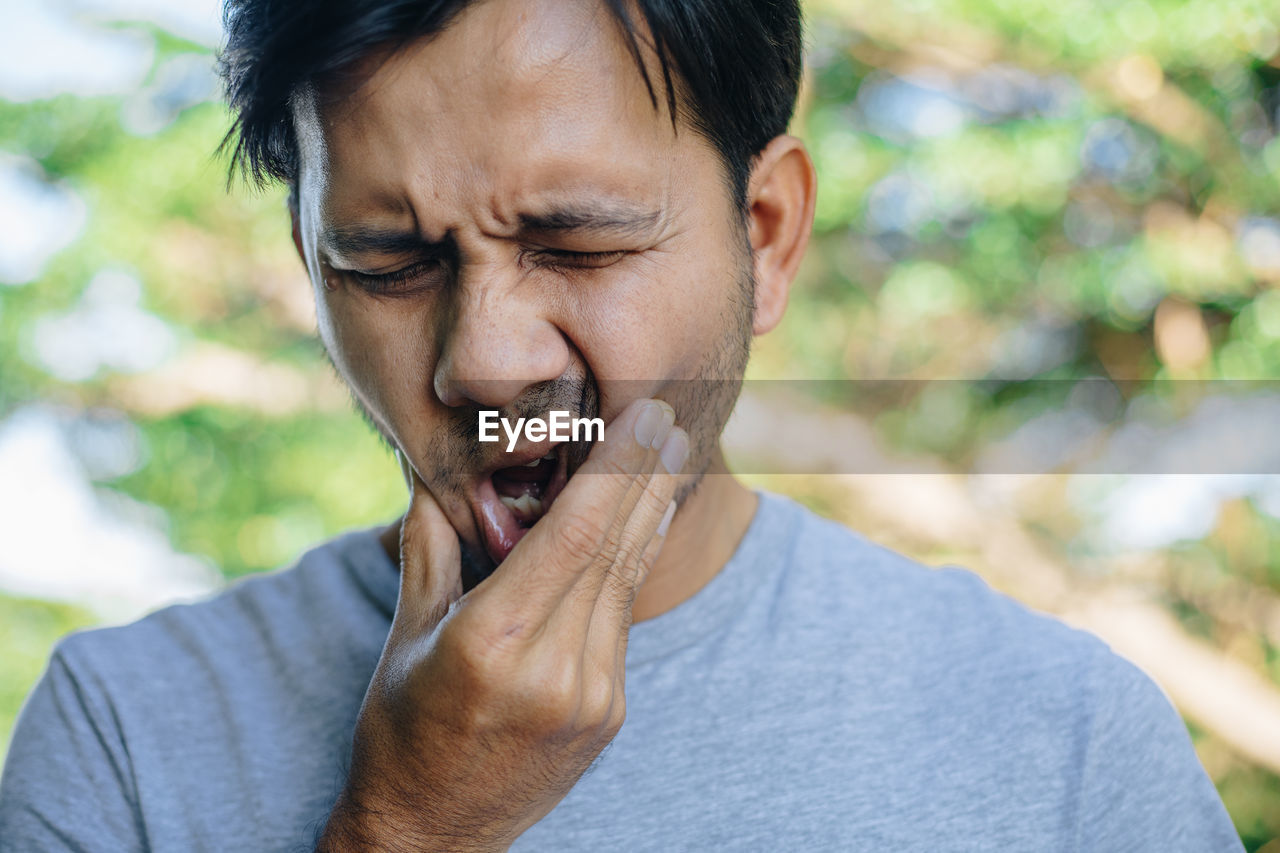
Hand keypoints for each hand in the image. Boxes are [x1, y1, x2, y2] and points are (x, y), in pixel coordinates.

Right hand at [318, 398, 687, 851]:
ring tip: (674, 452)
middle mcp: (554, 669)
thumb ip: (428, 551)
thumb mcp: (404, 638)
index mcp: (493, 644)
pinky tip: (647, 519)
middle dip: (645, 474)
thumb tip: (435, 476)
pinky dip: (635, 561)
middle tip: (669, 413)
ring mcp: (592, 695)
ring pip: (627, 580)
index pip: (571, 535)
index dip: (613, 469)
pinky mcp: (610, 712)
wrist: (434, 836)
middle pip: (612, 549)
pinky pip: (624, 617)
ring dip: (652, 510)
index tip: (640, 417)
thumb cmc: (400, 732)